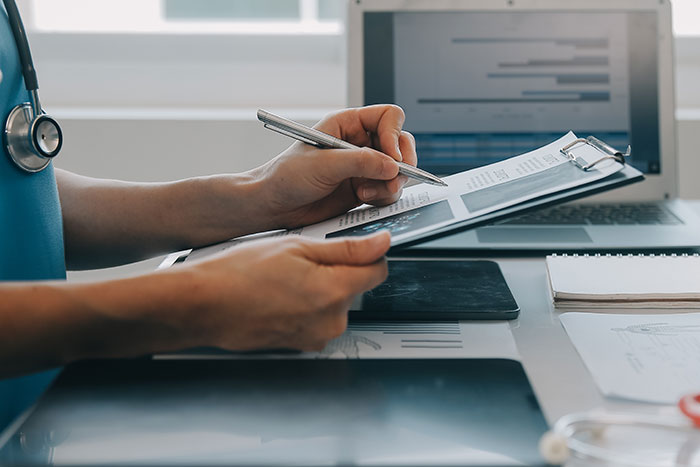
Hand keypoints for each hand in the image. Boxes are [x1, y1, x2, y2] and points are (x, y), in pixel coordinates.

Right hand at [178, 231, 389, 351]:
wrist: (204, 305)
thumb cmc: (240, 274)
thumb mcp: (297, 246)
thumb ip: (347, 248)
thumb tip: (381, 243)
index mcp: (334, 291)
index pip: (378, 271)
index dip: (368, 253)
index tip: (353, 246)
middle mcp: (331, 320)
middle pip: (355, 287)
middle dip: (337, 271)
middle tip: (302, 260)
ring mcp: (317, 336)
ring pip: (335, 303)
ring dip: (321, 289)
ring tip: (286, 279)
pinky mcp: (303, 345)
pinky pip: (318, 319)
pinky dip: (306, 306)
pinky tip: (280, 295)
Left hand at [253, 105, 417, 228]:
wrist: (274, 206)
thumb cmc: (287, 177)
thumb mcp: (323, 164)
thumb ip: (360, 162)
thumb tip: (393, 166)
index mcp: (348, 124)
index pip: (388, 117)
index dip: (394, 135)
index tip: (391, 158)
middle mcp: (359, 143)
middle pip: (400, 143)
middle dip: (401, 163)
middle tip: (392, 179)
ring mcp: (364, 167)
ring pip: (399, 170)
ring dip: (390, 183)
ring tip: (366, 193)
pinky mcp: (364, 188)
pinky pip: (389, 190)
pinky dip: (383, 196)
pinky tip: (363, 198)